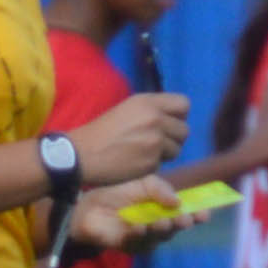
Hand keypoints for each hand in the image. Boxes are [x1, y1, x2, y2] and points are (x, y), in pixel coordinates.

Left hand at [63, 172, 190, 253]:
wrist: (89, 206)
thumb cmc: (118, 194)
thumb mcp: (142, 183)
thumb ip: (160, 188)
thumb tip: (177, 201)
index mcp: (165, 210)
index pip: (186, 213)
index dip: (198, 214)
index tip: (205, 213)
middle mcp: (159, 226)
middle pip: (176, 227)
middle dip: (181, 223)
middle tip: (184, 219)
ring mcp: (145, 238)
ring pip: (159, 237)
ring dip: (162, 229)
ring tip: (161, 221)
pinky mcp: (129, 246)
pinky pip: (138, 243)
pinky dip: (140, 235)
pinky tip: (140, 227)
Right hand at [70, 90, 188, 185]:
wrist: (82, 154)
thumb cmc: (100, 130)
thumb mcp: (126, 109)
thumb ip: (150, 110)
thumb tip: (170, 118)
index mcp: (148, 102)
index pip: (184, 104)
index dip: (179, 115)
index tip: (169, 122)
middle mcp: (155, 119)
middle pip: (184, 130)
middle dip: (174, 137)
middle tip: (158, 142)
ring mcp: (155, 142)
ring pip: (177, 149)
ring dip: (165, 153)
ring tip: (147, 153)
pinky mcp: (151, 162)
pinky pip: (163, 163)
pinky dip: (152, 164)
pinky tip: (136, 162)